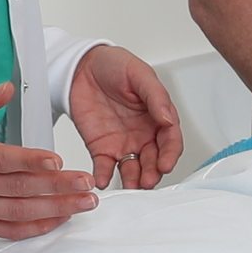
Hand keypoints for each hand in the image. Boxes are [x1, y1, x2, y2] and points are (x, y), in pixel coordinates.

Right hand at [0, 83, 97, 239]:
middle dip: (55, 187)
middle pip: (14, 188)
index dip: (29, 161)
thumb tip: (5, 89)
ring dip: (53, 209)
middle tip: (85, 183)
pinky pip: (5, 230)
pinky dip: (33, 228)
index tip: (57, 161)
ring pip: (15, 212)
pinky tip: (57, 220)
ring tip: (82, 202)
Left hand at [66, 45, 182, 191]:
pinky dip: (104, 176)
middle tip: (147, 181)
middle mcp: (144, 134)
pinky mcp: (101, 148)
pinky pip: (105, 167)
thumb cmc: (114, 66)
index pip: (170, 141)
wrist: (81, 66)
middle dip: (152, 173)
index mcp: (158, 117)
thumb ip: (155, 97)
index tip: (165, 164)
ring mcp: (123, 143)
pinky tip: (103, 180)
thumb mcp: (140, 75)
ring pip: (133, 168)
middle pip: (153, 160)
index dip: (170, 154)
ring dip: (133, 180)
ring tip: (131, 186)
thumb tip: (167, 118)